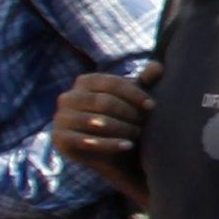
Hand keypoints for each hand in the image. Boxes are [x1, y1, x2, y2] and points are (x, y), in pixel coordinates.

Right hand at [54, 69, 154, 200]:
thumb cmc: (122, 119)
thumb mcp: (133, 100)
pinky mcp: (60, 139)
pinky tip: (128, 146)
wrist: (109, 152)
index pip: (111, 83)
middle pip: (104, 101)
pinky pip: (87, 141)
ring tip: (138, 134)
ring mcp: (61, 118)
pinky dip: (110, 144)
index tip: (152, 106)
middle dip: (128, 113)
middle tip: (144, 124)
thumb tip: (158, 66)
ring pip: (97, 121)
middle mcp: (68, 97)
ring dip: (122, 128)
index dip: (134, 93)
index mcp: (84, 82)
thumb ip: (145, 82)